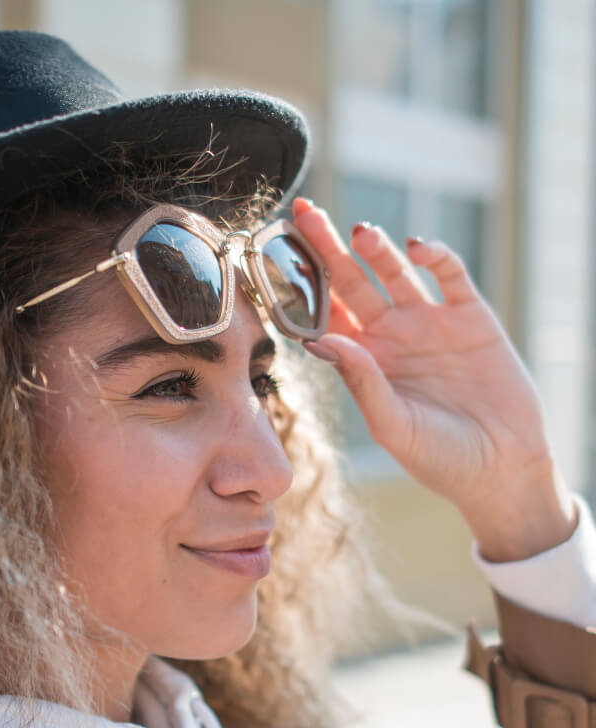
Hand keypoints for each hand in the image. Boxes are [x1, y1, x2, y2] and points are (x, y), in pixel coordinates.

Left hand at [292, 198, 576, 561]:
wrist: (500, 469)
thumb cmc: (437, 457)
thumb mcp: (392, 424)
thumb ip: (360, 381)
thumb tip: (318, 341)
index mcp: (362, 361)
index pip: (321, 315)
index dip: (298, 288)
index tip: (272, 259)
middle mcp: (390, 335)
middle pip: (349, 283)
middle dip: (325, 249)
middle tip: (303, 214)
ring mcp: (429, 322)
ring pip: (393, 273)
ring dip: (375, 250)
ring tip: (359, 234)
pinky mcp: (471, 317)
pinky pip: (449, 276)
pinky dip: (435, 257)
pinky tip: (417, 248)